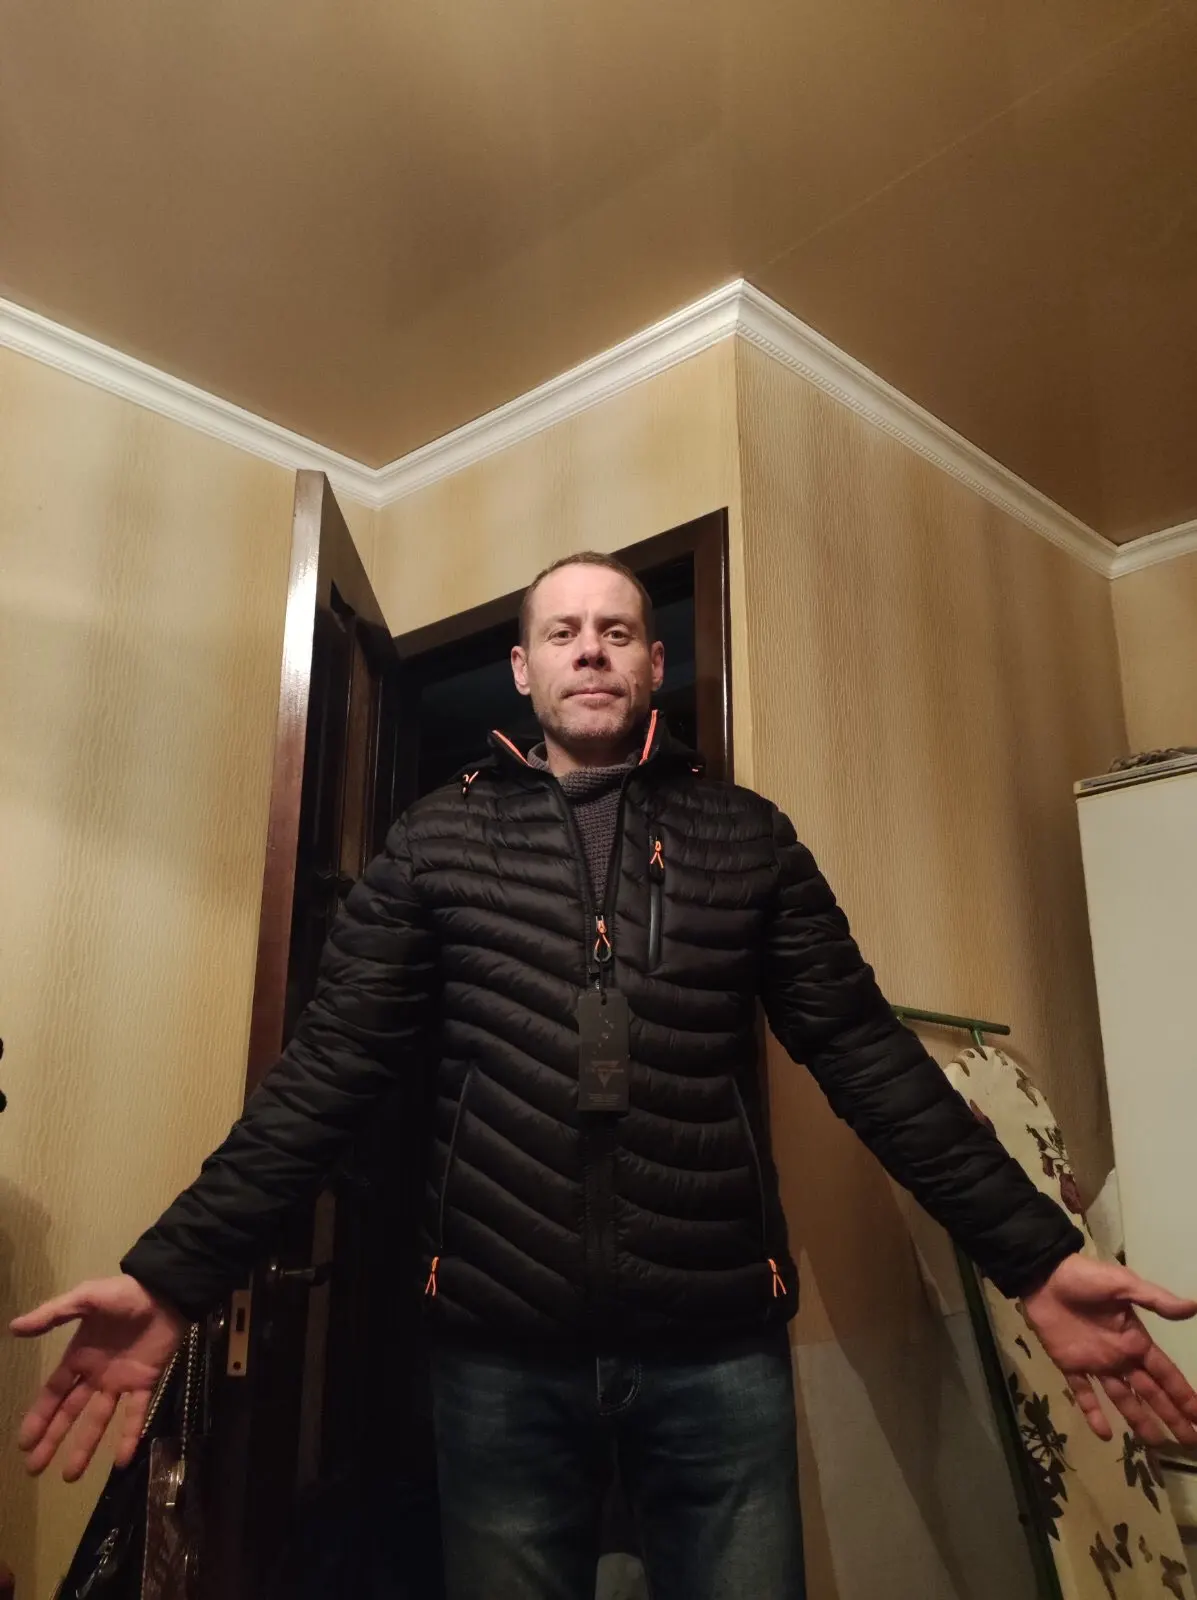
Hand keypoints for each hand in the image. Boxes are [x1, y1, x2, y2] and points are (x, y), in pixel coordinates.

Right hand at [10, 1274, 185, 1480]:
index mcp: (79, 1356)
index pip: (54, 1394)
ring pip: (99, 1420)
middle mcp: (97, 1374)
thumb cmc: (124, 1294)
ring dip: (85, 1447)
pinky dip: (129, 1436)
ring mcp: (122, 1381)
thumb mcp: (85, 1298)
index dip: (38, 1418)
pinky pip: (136, 1414)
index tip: (24, 1445)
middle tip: (35, 1470)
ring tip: (70, 1476)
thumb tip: (14, 1327)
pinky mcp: (147, 1382)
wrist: (166, 1290)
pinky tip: (120, 1460)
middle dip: (52, 1440)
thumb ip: (52, 1314)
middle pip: (70, 1413)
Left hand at [1023, 1254, 1196, 1444]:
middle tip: (1189, 1442)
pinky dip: (1093, 1414)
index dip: (1183, 1396)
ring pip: (1122, 1398)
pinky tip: (1105, 1435)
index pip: (1166, 1374)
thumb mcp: (1123, 1284)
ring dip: (1139, 1420)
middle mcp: (1120, 1355)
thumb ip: (1156, 1300)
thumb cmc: (1085, 1278)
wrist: (1043, 1275)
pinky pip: (1084, 1393)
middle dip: (1170, 1416)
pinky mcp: (1069, 1365)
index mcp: (1135, 1339)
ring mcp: (1095, 1362)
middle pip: (1150, 1392)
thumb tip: (1194, 1308)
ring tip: (1156, 1443)